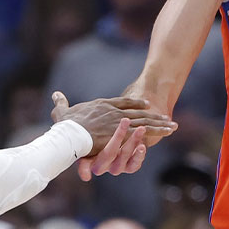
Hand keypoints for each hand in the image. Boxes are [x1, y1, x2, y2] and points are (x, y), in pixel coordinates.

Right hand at [49, 92, 175, 179]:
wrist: (70, 134)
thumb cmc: (65, 126)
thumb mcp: (62, 112)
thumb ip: (61, 103)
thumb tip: (56, 94)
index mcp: (102, 106)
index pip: (123, 102)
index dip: (135, 103)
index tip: (145, 104)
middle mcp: (114, 111)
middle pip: (138, 112)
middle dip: (153, 115)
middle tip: (165, 116)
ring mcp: (120, 121)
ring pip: (144, 120)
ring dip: (159, 122)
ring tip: (172, 124)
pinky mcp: (124, 132)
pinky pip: (144, 131)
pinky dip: (157, 130)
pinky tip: (167, 130)